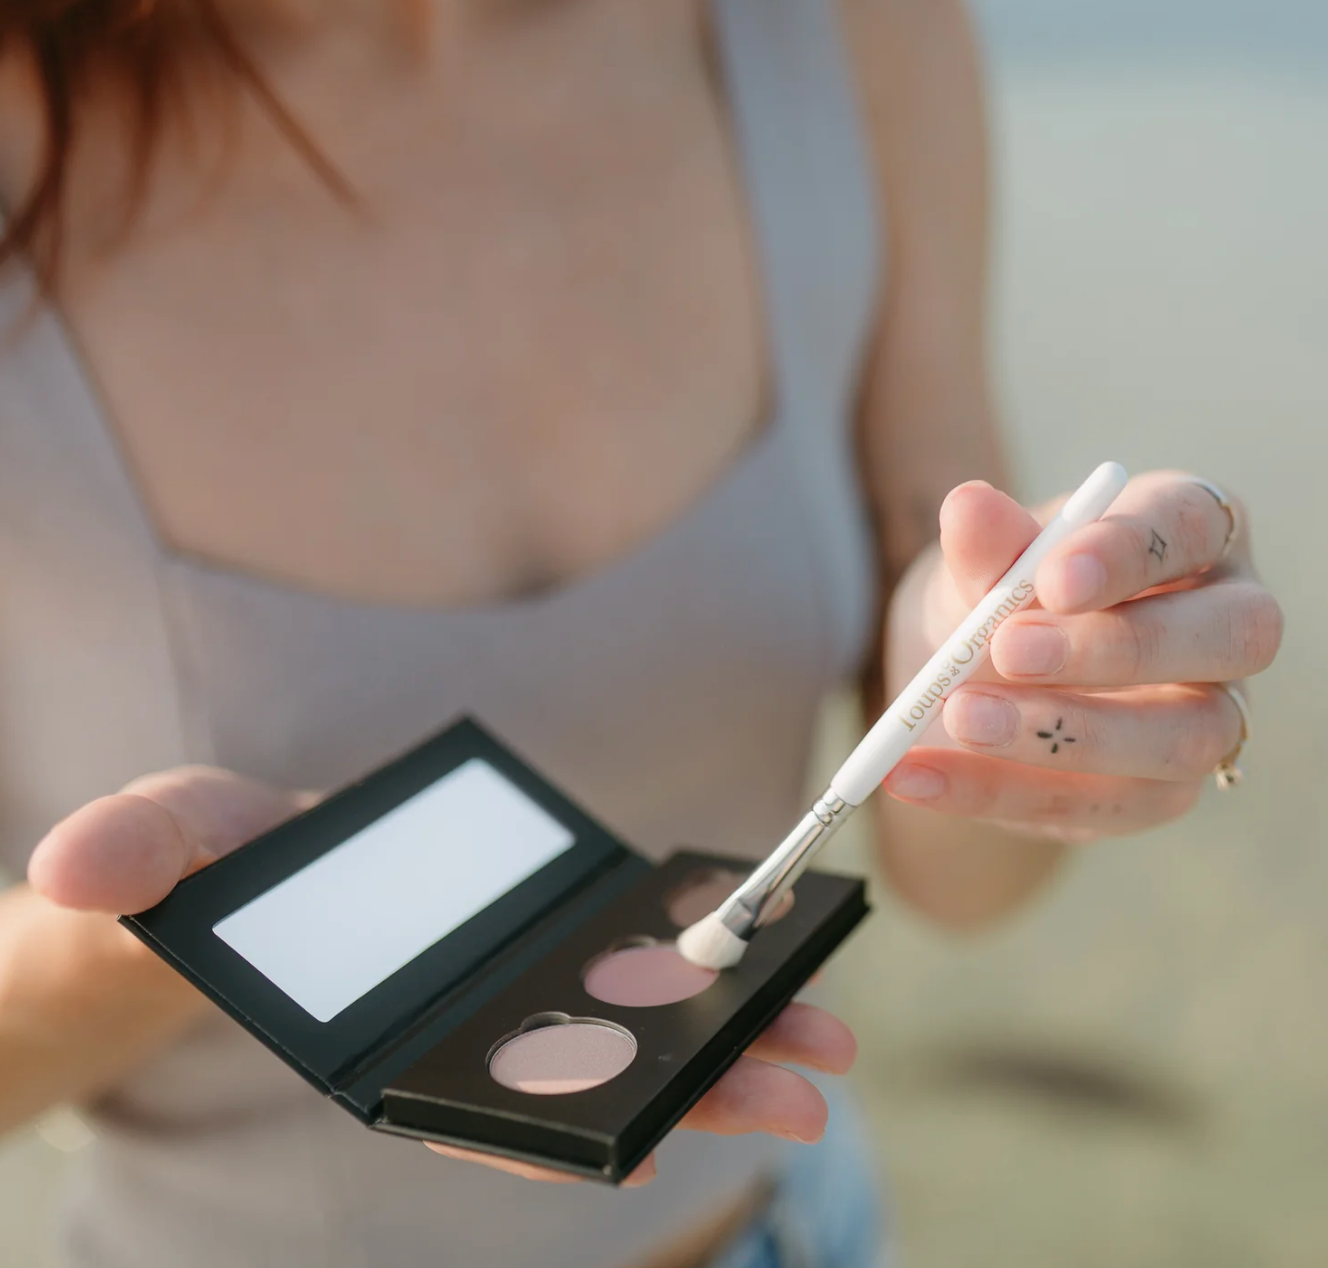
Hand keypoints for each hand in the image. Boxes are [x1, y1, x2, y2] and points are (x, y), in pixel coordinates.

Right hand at [28, 767, 855, 1185]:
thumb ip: (143, 850)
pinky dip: (700, 971)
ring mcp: (513, 988)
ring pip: (625, 1032)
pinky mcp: (543, 937)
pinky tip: (778, 962)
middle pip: (584, 1080)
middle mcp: (466, 1031)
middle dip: (692, 1092)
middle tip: (804, 1096)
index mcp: (387, 1043)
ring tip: (827, 1047)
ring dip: (727, 1042)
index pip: (480, 1106)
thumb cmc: (208, 869)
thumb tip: (83, 869)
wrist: (254, 861)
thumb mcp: (173, 844)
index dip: (564, 1128)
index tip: (655, 1130)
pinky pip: (628, 963)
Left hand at [881, 471, 1282, 842]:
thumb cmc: (996, 595)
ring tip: (960, 716)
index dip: (1129, 552)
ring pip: (1182, 738)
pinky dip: (996, 791)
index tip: (1049, 579)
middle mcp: (1225, 623)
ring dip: (1062, 734)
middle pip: (1229, 634)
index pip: (1191, 524)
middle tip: (1006, 648)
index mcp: (1190, 532)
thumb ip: (983, 545)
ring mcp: (1208, 716)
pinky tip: (918, 773)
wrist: (968, 681)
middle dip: (1115, 647)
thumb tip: (968, 506)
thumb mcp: (977, 565)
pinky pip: (1099, 807)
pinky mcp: (1159, 793)